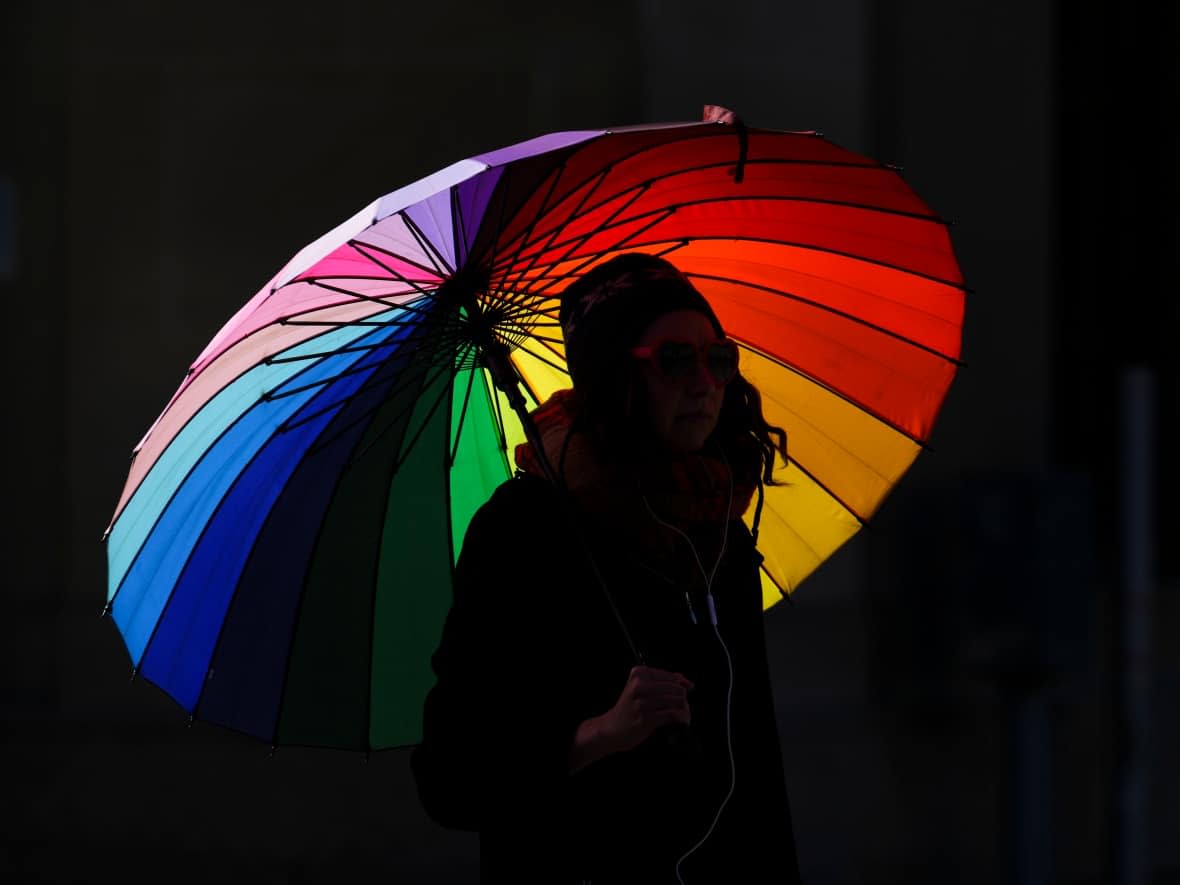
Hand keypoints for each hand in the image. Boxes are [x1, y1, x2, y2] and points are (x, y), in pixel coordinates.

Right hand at [569, 665, 694, 772]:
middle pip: (675, 688)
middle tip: (683, 706)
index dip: (682, 683)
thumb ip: (662, 681)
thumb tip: (684, 680)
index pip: (670, 676)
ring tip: (683, 714)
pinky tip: (681, 721)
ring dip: (684, 709)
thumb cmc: (628, 708)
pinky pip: (672, 715)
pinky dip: (681, 718)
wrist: (612, 728)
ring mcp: (642, 702)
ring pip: (676, 701)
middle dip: (683, 698)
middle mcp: (639, 686)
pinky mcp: (646, 718)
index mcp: (638, 674)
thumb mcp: (640, 688)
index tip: (688, 688)